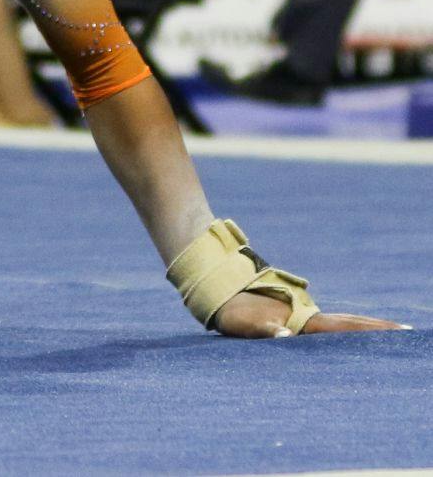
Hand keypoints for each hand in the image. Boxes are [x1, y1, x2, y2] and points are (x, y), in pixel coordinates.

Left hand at [214, 290, 408, 337]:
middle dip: (377, 328)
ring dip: (363, 330)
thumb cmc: (229, 308)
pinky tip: (347, 339)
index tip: (401, 330)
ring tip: (388, 335)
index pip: (342, 327)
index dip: (369, 330)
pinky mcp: (291, 316)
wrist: (217, 284)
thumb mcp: (243, 322)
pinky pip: (321, 326)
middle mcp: (305, 315)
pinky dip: (341, 331)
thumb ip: (265, 329)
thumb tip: (285, 335)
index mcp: (301, 319)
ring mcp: (300, 313)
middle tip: (407, 332)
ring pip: (338, 323)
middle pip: (348, 322)